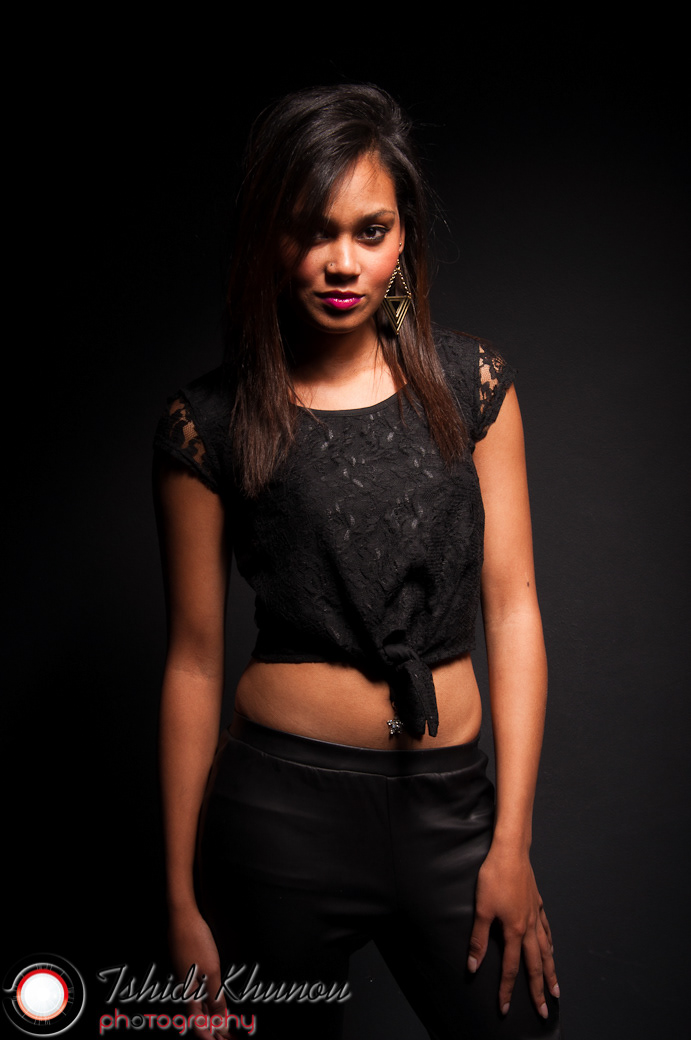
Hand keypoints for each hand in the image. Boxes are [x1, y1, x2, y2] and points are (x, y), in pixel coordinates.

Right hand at [168, 905, 233, 1038]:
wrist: (183, 917)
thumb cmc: (196, 942)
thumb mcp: (211, 972)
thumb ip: (216, 998)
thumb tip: (221, 1021)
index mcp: (189, 994)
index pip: (198, 1025)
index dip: (209, 1036)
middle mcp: (186, 990)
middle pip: (199, 1018)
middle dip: (213, 1029)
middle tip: (228, 1037)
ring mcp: (187, 979)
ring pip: (199, 1005)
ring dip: (213, 1017)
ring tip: (226, 1026)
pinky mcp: (189, 970)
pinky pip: (199, 993)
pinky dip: (210, 1002)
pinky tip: (217, 1002)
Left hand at [467, 843, 559, 1018]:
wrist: (511, 852)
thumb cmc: (494, 877)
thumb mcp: (482, 909)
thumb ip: (478, 940)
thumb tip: (473, 967)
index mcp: (514, 931)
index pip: (510, 968)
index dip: (506, 990)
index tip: (504, 1009)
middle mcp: (529, 927)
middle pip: (535, 965)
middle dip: (538, 990)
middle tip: (545, 1011)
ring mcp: (535, 915)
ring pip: (546, 950)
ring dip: (550, 971)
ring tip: (556, 989)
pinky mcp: (537, 903)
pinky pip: (547, 929)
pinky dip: (550, 943)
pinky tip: (552, 948)